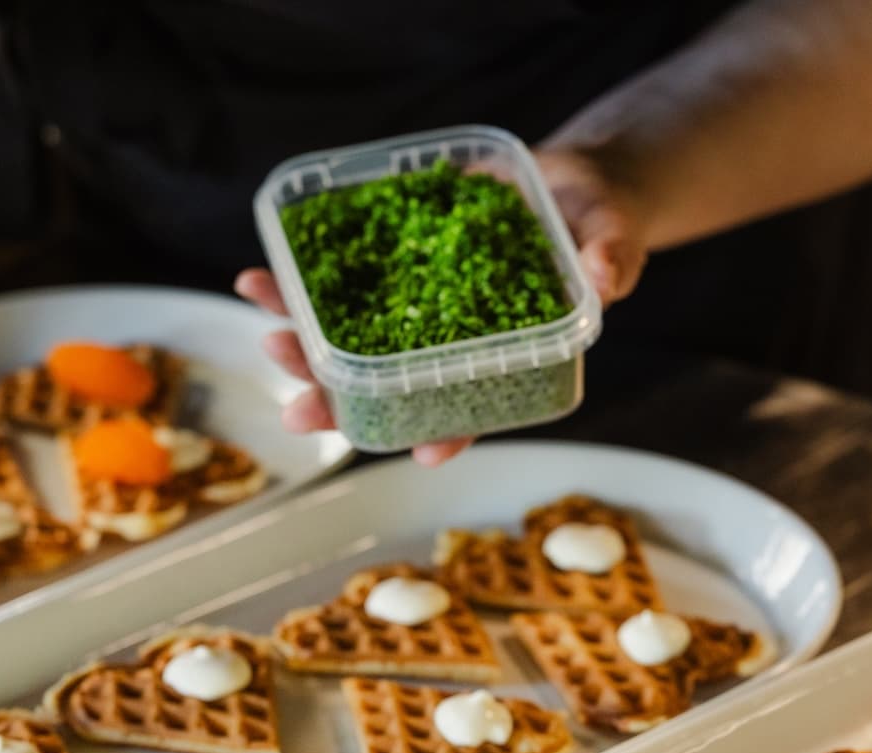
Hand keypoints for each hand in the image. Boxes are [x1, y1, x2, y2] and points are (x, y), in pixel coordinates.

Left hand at [235, 146, 646, 465]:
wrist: (562, 184)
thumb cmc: (598, 220)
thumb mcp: (614, 232)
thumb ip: (615, 254)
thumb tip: (608, 276)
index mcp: (507, 357)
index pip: (476, 408)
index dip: (449, 431)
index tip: (424, 449)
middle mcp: (450, 345)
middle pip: (392, 388)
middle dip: (343, 401)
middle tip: (300, 411)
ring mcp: (414, 310)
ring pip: (350, 345)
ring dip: (305, 349)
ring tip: (267, 340)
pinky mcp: (390, 270)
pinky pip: (335, 285)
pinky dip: (294, 288)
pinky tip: (257, 282)